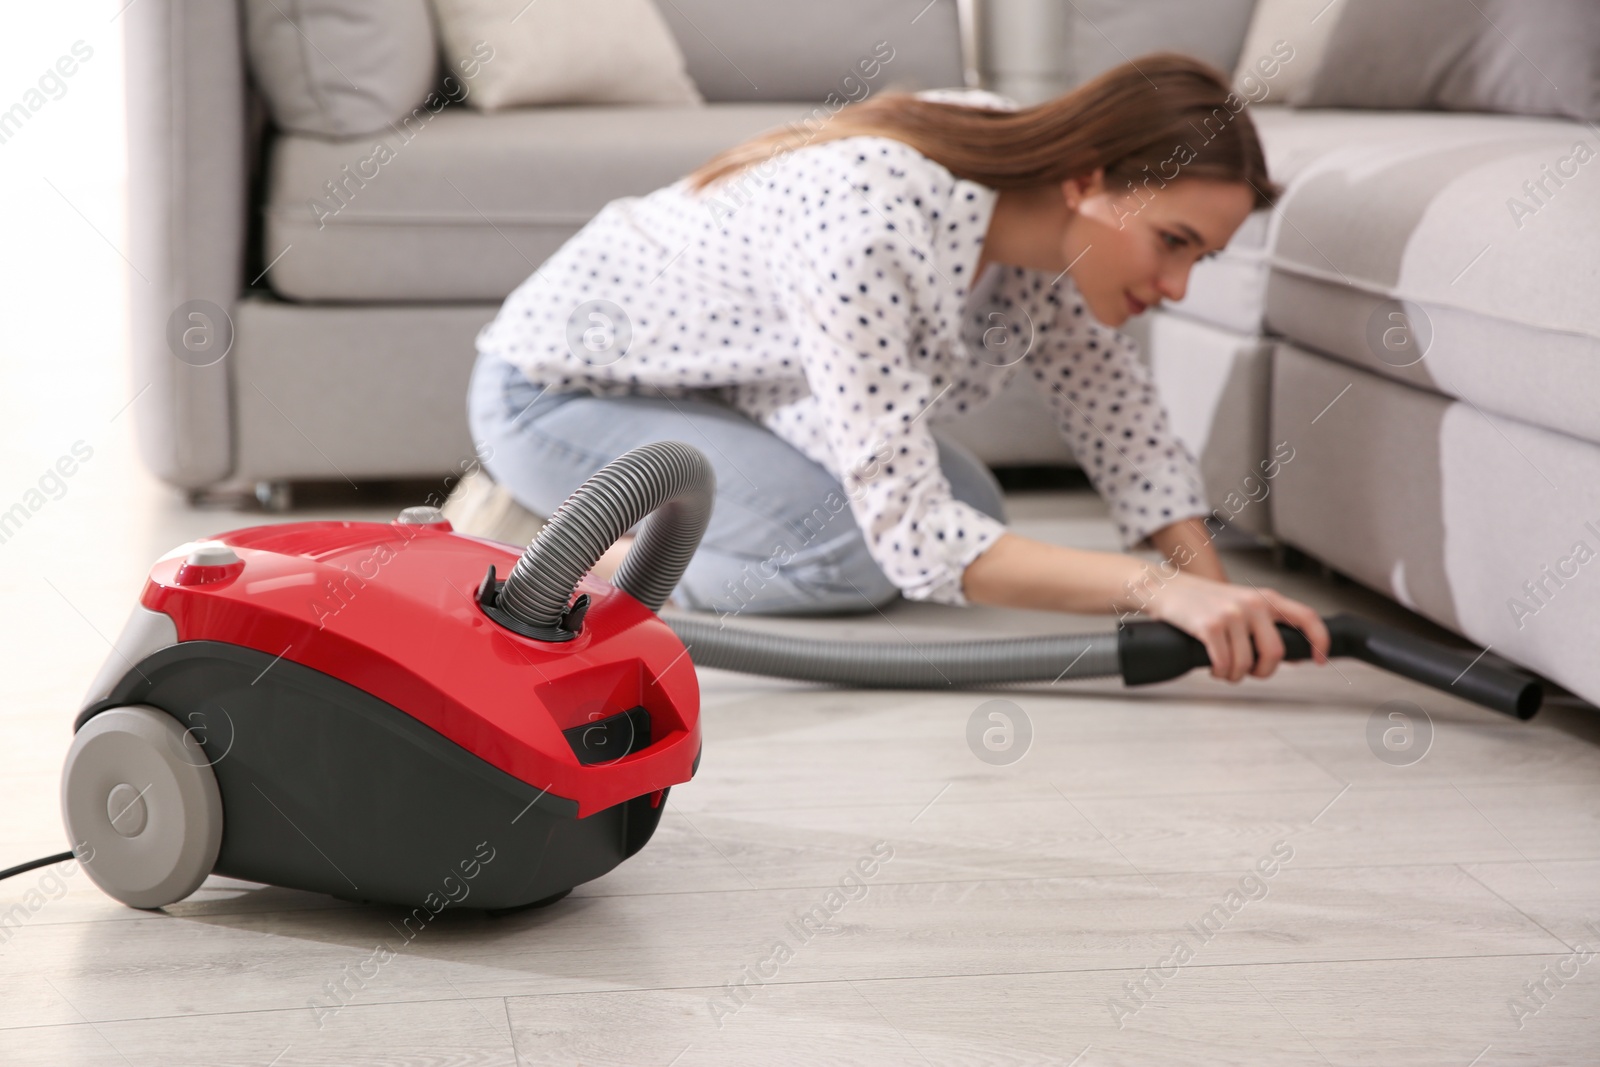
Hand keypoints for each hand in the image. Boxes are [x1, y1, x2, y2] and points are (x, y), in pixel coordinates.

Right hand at [1143, 575, 1329, 681]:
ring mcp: (1231, 614)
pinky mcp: (1210, 626)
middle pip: (1275, 653)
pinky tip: (1214, 667)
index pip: (1307, 618)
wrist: (1167, 588)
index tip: (1320, 659)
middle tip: (1250, 672)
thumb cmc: (1204, 601)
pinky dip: (1219, 673)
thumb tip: (1295, 657)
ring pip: (1246, 664)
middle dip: (1263, 672)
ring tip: (1226, 670)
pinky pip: (1224, 664)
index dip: (1320, 641)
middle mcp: (1252, 604)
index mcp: (1266, 598)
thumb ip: (1268, 625)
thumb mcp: (1243, 604)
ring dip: (1235, 676)